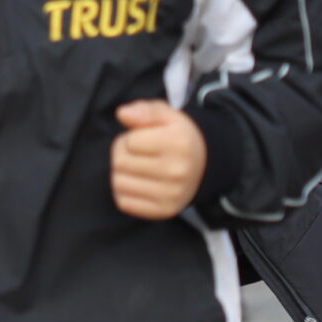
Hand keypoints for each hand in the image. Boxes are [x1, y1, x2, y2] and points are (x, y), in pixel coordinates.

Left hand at [111, 101, 207, 218]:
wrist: (202, 165)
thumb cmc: (177, 137)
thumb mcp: (166, 116)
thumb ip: (144, 110)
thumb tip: (122, 113)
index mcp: (179, 143)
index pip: (129, 142)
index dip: (130, 137)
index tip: (142, 139)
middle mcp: (177, 171)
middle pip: (120, 163)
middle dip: (123, 154)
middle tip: (137, 153)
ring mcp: (171, 195)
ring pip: (119, 183)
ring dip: (121, 173)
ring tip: (137, 167)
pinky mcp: (164, 211)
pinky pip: (124, 203)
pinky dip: (124, 192)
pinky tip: (138, 183)